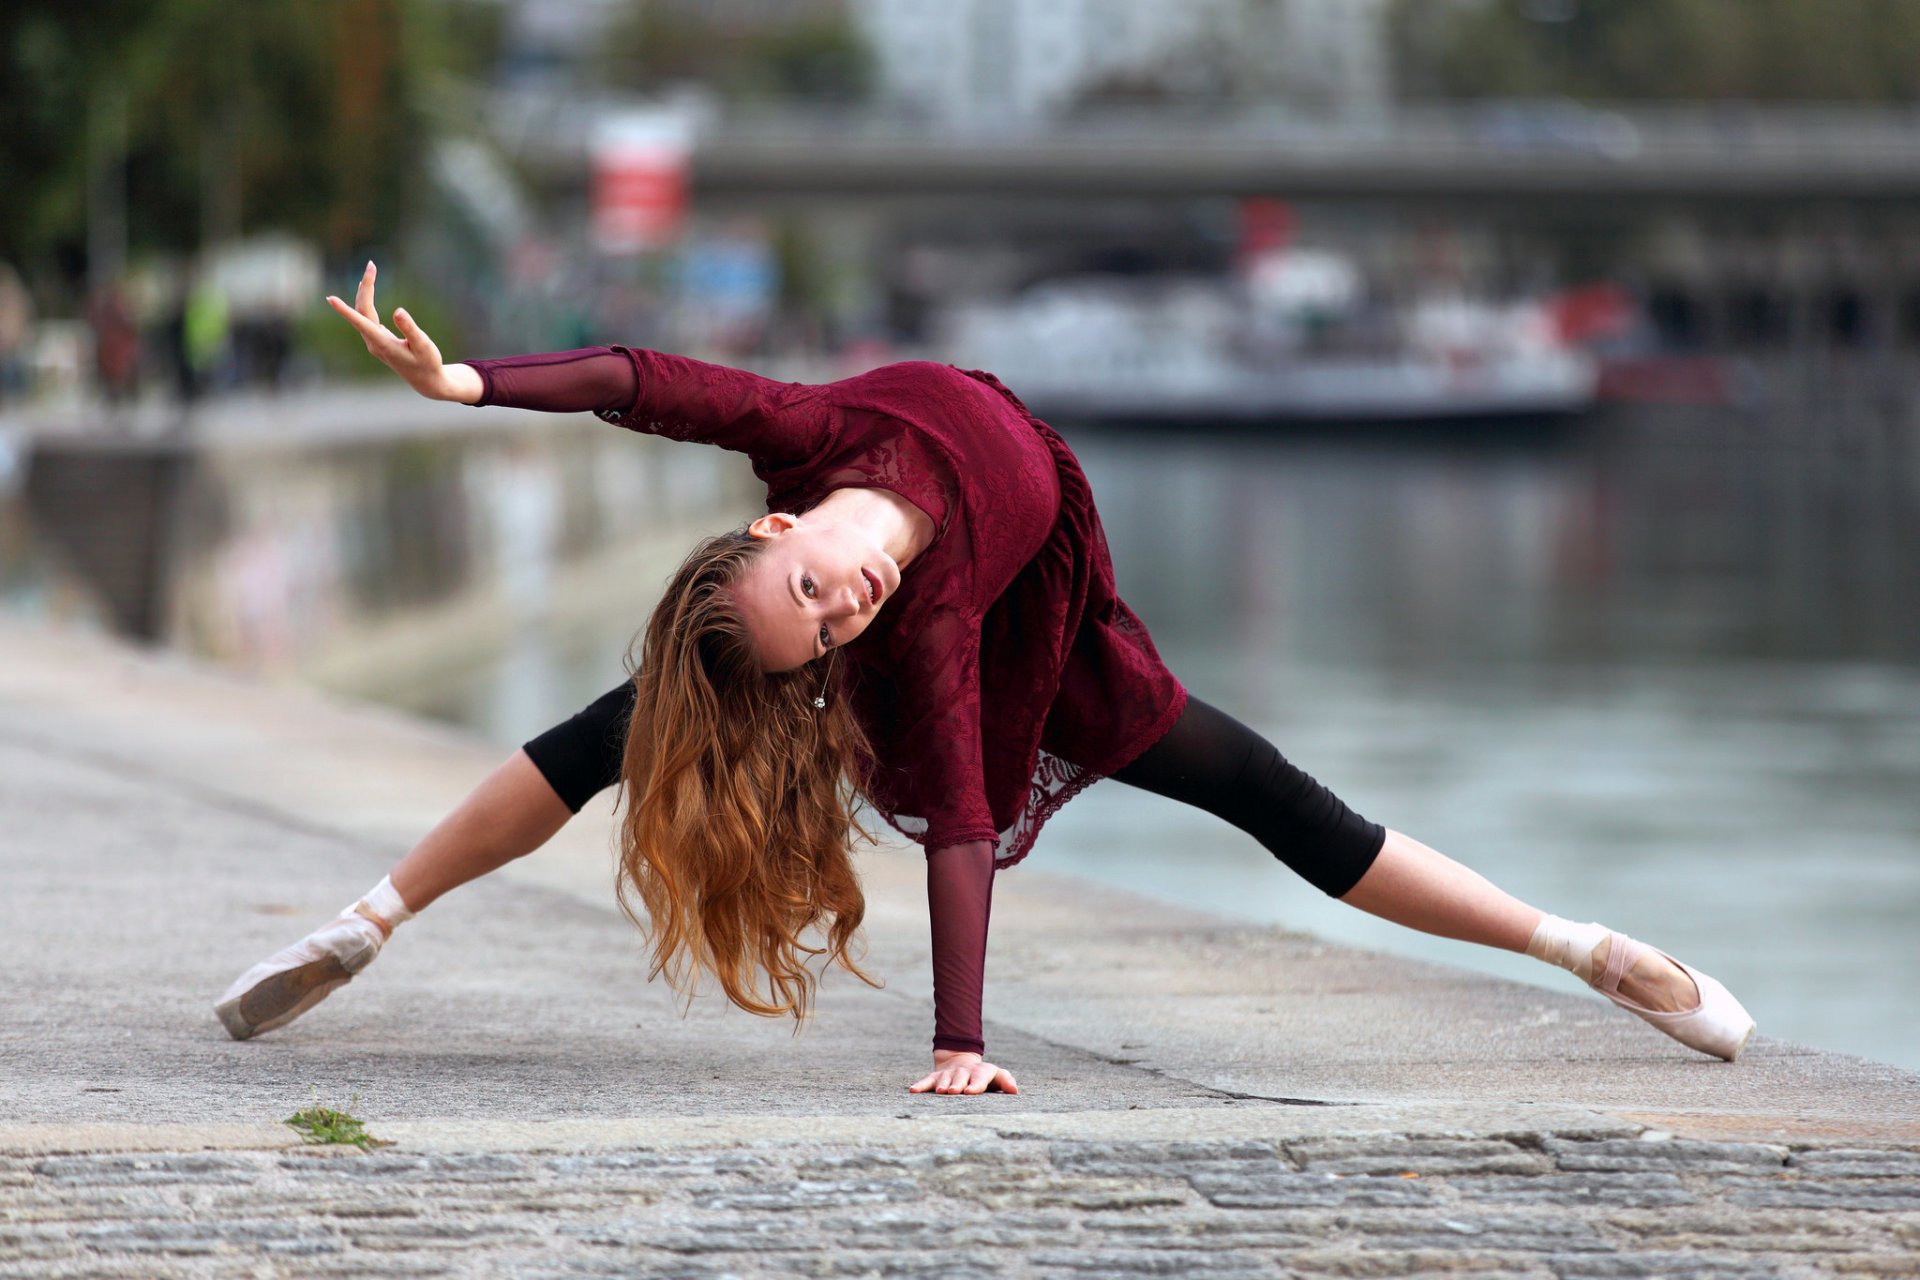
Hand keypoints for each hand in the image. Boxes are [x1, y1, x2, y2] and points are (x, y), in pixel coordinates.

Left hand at [324, 262, 478, 402]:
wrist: (426, 380)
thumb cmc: (427, 363)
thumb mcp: (424, 345)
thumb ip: (410, 328)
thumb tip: (398, 310)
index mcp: (383, 344)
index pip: (361, 322)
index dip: (345, 311)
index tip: (330, 298)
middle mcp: (373, 342)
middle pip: (362, 310)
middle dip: (366, 286)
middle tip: (371, 265)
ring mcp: (373, 341)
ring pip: (362, 312)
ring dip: (366, 290)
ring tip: (371, 269)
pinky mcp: (376, 338)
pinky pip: (365, 315)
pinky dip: (368, 299)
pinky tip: (369, 287)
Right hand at [908, 1049, 1018, 1094]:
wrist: (961, 1061)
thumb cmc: (983, 1076)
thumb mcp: (996, 1076)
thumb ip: (1005, 1081)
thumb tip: (1015, 1090)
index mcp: (980, 1072)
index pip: (979, 1077)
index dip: (975, 1084)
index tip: (970, 1091)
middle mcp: (963, 1071)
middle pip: (960, 1077)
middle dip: (956, 1084)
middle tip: (953, 1091)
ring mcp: (948, 1073)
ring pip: (944, 1078)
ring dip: (942, 1084)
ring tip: (940, 1091)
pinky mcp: (936, 1076)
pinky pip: (927, 1080)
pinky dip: (920, 1085)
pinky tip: (913, 1091)